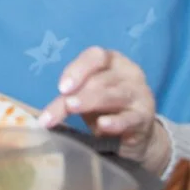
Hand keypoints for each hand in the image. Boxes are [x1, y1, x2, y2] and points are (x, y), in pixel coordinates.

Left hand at [40, 46, 169, 171]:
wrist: (136, 133)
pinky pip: (130, 118)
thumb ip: (68, 99)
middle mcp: (129, 73)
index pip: (96, 56)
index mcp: (113, 61)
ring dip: (91, 101)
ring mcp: (140, 94)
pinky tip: (102, 125)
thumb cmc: (105, 107)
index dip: (77, 69)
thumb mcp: (85, 97)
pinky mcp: (145, 118)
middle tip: (65, 105)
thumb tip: (44, 115)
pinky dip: (116, 122)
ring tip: (73, 107)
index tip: (61, 88)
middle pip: (101, 80)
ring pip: (115, 95)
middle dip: (79, 94)